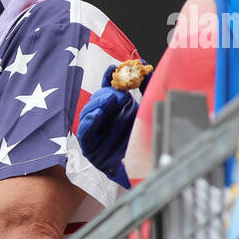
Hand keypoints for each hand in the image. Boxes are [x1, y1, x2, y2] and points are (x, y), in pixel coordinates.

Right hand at [76, 64, 146, 188]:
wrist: (154, 170)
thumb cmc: (152, 143)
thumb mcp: (151, 111)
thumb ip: (148, 90)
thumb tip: (146, 68)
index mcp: (119, 112)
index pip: (109, 91)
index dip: (110, 78)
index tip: (115, 68)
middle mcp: (107, 122)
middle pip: (97, 101)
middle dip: (106, 95)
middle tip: (120, 95)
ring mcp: (98, 136)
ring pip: (87, 114)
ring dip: (96, 106)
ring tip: (109, 103)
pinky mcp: (93, 151)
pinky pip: (84, 135)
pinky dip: (87, 123)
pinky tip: (96, 117)